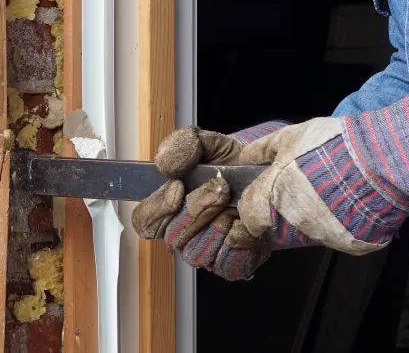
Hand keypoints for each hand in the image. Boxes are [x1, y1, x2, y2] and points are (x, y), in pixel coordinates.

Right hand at [132, 122, 286, 280]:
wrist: (264, 177)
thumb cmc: (229, 162)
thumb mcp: (205, 143)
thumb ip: (181, 145)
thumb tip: (163, 166)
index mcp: (167, 206)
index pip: (144, 221)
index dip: (157, 209)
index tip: (178, 188)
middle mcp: (181, 233)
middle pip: (174, 235)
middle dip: (199, 208)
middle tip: (221, 187)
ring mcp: (203, 252)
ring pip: (198, 252)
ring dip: (220, 223)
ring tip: (236, 204)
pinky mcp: (229, 265)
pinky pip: (225, 263)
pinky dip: (240, 240)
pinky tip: (247, 223)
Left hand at [237, 95, 408, 254]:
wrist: (380, 159)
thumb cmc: (329, 144)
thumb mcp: (290, 136)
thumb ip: (262, 149)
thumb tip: (243, 157)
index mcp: (274, 197)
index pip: (248, 216)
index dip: (251, 206)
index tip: (259, 197)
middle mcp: (294, 223)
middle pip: (278, 225)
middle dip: (282, 210)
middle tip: (300, 187)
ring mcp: (322, 236)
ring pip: (306, 231)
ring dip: (309, 217)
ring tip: (326, 190)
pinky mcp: (349, 244)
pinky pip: (335, 234)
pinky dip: (337, 222)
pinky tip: (345, 201)